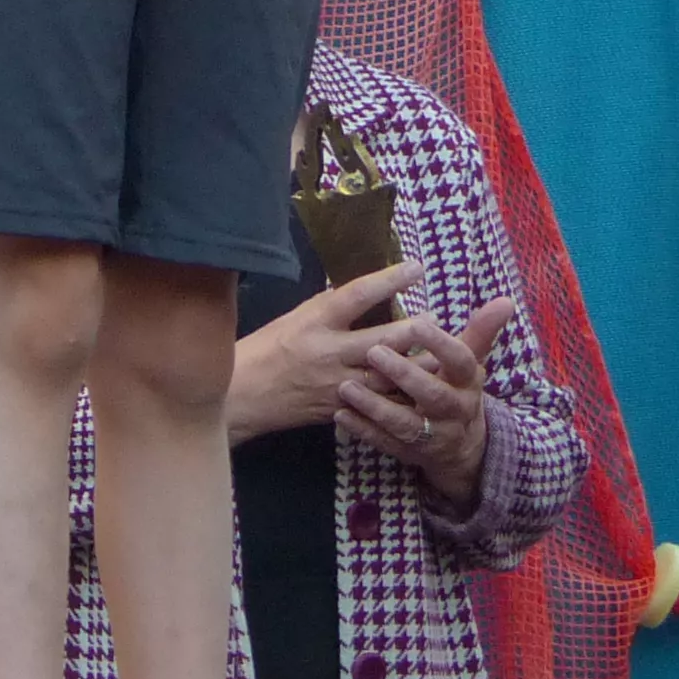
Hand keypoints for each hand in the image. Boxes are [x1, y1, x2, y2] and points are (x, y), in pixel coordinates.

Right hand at [227, 266, 419, 438]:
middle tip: (437, 319)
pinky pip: (377, 404)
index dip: (390, 280)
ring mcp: (337, 383)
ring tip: (439, 356)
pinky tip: (417, 391)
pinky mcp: (340, 409)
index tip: (416, 268)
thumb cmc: (260, 350)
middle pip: (384, 340)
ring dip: (417, 366)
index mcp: (314, 321)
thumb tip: (357, 297)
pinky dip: (398, 397)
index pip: (358, 294)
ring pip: (388, 376)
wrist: (239, 396)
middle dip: (416, 330)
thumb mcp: (291, 320)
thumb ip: (325, 311)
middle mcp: (329, 351)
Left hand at [337, 294, 520, 503]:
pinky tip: (340, 414)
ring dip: (376, 407)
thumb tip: (506, 299)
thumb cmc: (456, 389)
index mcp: (467, 383)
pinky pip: (386, 444)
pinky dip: (363, 430)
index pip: (460, 362)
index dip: (441, 345)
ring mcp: (433, 436)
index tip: (416, 324)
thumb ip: (480, 332)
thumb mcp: (469, 364)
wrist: (462, 448)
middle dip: (405, 375)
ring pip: (406, 424)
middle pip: (433, 395)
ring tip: (346, 386)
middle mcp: (454, 411)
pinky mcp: (410, 453)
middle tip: (373, 351)